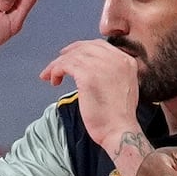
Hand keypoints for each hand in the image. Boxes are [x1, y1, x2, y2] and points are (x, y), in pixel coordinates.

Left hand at [40, 32, 148, 156]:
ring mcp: (101, 65)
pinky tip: (54, 81)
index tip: (70, 55)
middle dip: (68, 54)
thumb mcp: (123, 86)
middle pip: (85, 48)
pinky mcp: (88, 75)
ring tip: (50, 76)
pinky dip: (56, 70)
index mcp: (126, 61)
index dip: (81, 48)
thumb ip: (112, 73)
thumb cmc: (118, 116)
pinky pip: (65, 65)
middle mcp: (116, 59)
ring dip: (57, 65)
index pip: (99, 45)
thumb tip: (92, 69)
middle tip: (56, 63)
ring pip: (72, 56)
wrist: (119, 129)